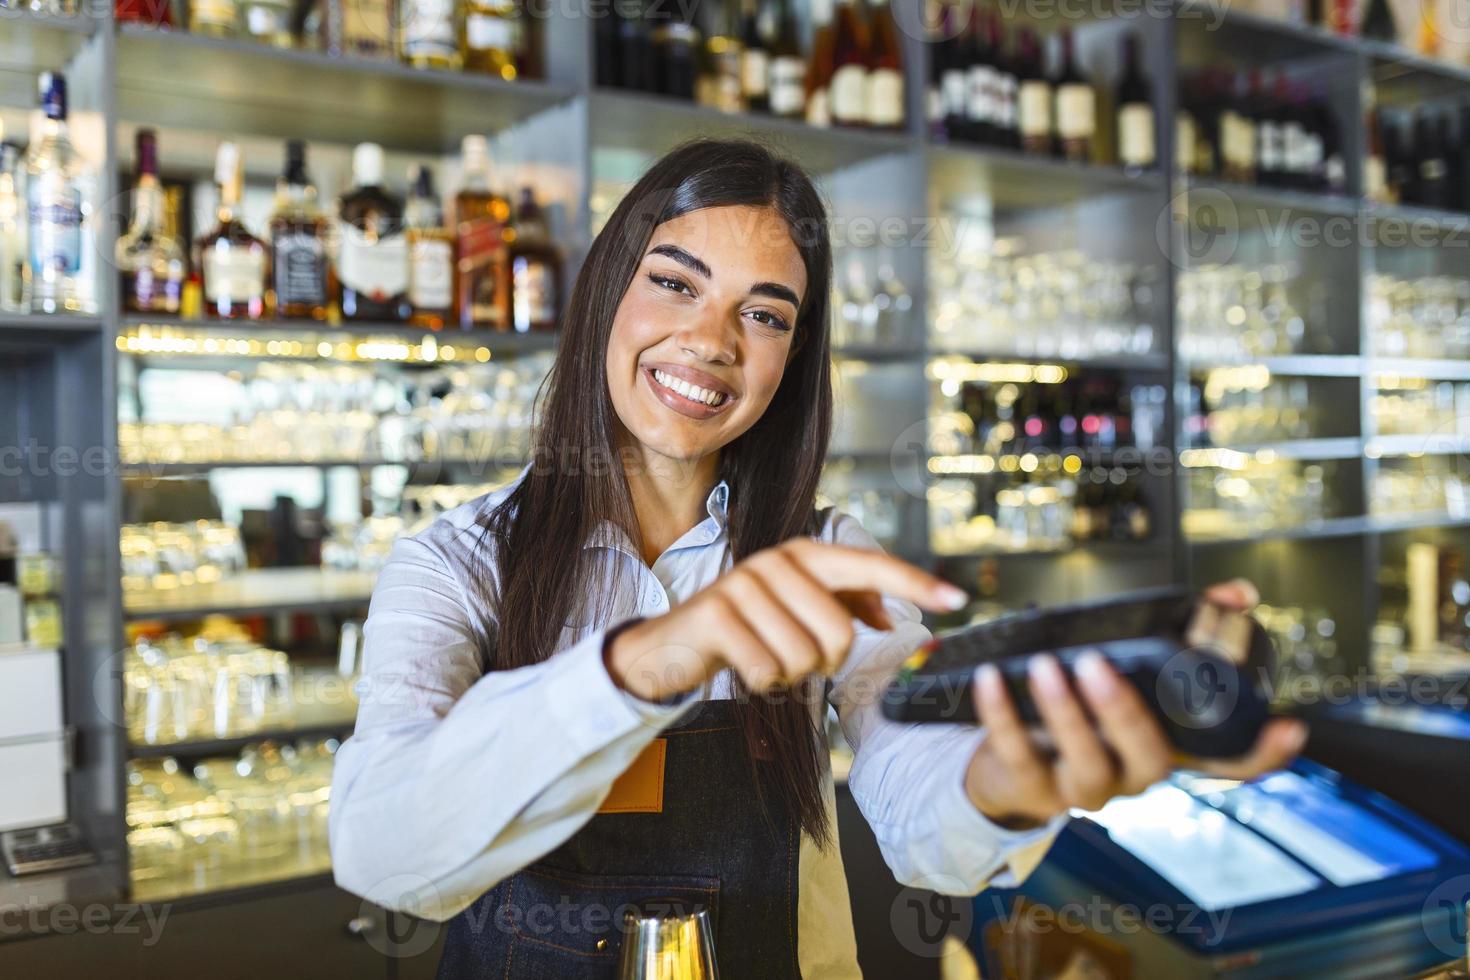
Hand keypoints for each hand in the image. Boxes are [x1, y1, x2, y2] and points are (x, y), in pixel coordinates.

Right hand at [605, 538, 967, 701]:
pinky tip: (743, 667)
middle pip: (841, 632)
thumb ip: (844, 605)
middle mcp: (776, 561)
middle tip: (796, 656)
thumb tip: (890, 617)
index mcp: (803, 556)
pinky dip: (761, 682)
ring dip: (788, 674)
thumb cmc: (746, 629)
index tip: (956, 599)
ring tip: (764, 657)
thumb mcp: (795, 612)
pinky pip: (768, 669)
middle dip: (824, 662)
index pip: (869, 567)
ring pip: (805, 657)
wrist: (672, 644)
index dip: (915, 583)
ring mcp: (744, 584)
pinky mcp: (717, 614)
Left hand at [963, 579, 1309, 827]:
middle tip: (1097, 665)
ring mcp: (1083, 788)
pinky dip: (1002, 713)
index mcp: (1163, 746)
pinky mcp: (1032, 787)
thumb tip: (1237, 594)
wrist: (1006, 767)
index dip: (1263, 753)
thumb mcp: (1124, 673)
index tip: (1288, 727)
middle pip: (1150, 756)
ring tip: (1047, 667)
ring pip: (1086, 760)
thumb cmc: (1075, 711)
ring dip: (1065, 712)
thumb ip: (1177, 634)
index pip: (1226, 762)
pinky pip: (1017, 751)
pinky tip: (992, 678)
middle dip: (1125, 711)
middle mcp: (1132, 773)